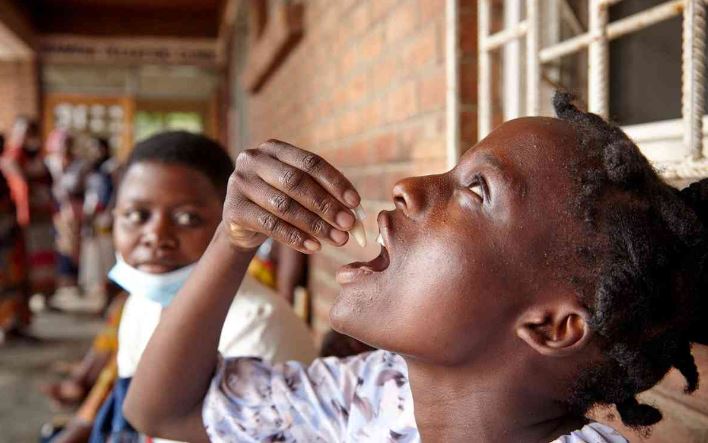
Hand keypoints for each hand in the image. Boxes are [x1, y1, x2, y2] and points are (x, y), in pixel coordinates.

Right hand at [223, 140, 360, 253]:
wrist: (242, 224)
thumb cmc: (279, 203)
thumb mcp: (300, 192)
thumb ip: (325, 195)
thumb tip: (357, 214)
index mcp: (274, 149)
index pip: (311, 162)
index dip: (335, 182)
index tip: (355, 203)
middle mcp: (253, 159)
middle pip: (296, 182)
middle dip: (326, 205)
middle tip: (348, 224)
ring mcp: (240, 183)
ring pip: (284, 205)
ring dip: (315, 225)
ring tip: (337, 239)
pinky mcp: (233, 209)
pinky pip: (269, 225)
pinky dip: (295, 237)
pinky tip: (314, 247)